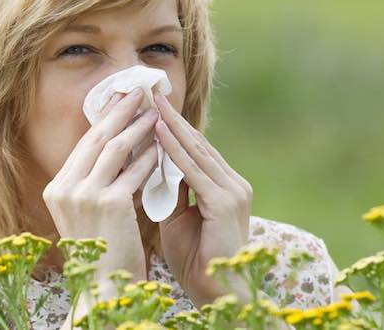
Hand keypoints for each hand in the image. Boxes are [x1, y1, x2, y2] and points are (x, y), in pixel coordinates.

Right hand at [42, 87, 158, 282]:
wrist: (102, 289)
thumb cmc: (101, 253)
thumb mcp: (88, 213)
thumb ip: (95, 183)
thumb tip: (120, 147)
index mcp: (57, 189)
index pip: (84, 144)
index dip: (104, 119)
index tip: (120, 100)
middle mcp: (64, 189)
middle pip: (97, 138)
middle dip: (120, 110)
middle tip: (138, 90)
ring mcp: (84, 195)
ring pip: (115, 148)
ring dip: (138, 126)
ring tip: (156, 111)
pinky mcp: (108, 203)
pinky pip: (134, 171)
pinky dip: (149, 156)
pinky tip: (162, 145)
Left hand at [152, 90, 252, 306]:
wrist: (215, 290)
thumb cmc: (194, 258)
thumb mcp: (178, 217)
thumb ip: (172, 190)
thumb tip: (155, 165)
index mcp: (224, 186)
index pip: (196, 150)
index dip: (173, 128)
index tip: (152, 107)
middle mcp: (233, 183)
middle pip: (197, 143)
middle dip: (172, 118)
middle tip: (150, 93)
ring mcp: (233, 191)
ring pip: (196, 151)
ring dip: (171, 126)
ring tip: (152, 104)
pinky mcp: (225, 202)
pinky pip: (194, 171)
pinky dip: (175, 151)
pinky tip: (158, 133)